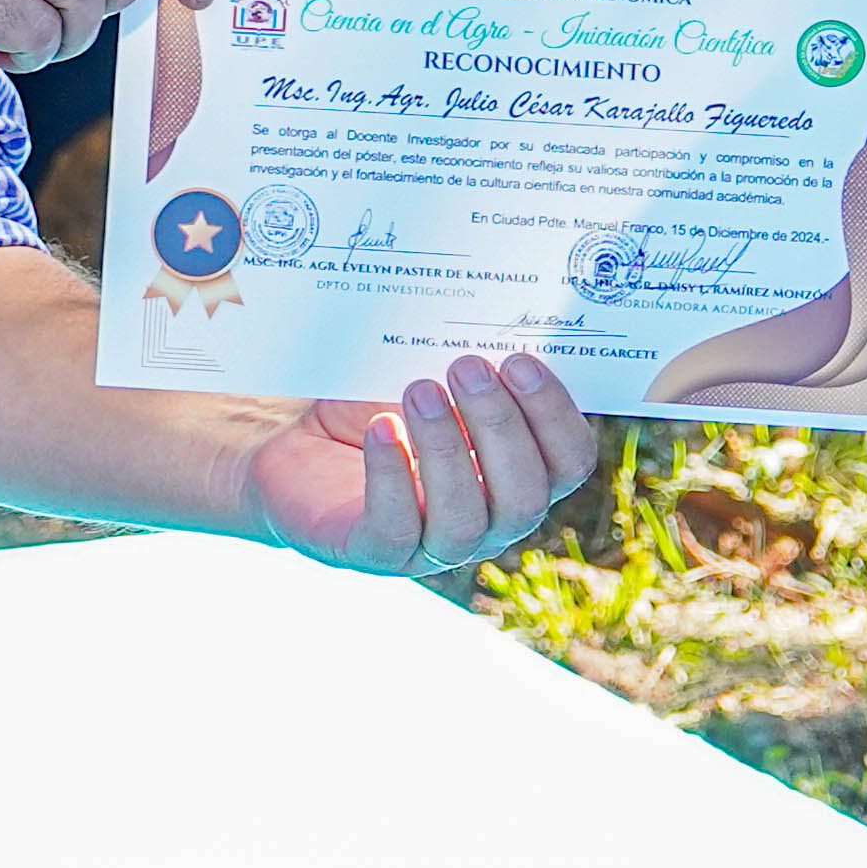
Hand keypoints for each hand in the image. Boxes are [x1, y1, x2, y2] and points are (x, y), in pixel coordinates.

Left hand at [233, 352, 594, 573]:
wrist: (298, 438)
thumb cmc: (380, 402)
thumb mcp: (432, 373)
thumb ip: (476, 361)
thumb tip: (504, 313)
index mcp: (520, 474)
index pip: (568, 462)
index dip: (554, 415)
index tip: (519, 359)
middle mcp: (489, 521)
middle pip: (524, 496)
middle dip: (500, 427)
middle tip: (466, 366)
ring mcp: (434, 546)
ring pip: (465, 519)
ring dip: (446, 449)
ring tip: (419, 389)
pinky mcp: (375, 554)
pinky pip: (396, 529)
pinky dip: (392, 476)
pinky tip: (382, 428)